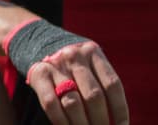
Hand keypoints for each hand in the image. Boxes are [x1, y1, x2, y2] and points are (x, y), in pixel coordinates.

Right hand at [5, 19, 128, 124]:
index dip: (120, 110)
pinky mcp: (38, 73)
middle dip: (101, 121)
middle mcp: (73, 55)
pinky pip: (51, 103)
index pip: (112, 85)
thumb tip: (116, 121)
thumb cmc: (72, 63)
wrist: (37, 41)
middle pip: (93, 96)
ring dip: (82, 124)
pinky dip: (61, 121)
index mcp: (92, 52)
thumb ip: (101, 84)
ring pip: (73, 102)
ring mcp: (54, 64)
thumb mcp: (89, 63)